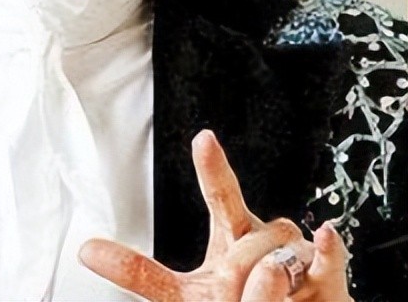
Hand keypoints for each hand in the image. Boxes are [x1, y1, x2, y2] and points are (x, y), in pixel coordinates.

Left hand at [79, 130, 351, 301]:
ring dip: (266, 295)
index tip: (203, 137)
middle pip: (241, 245)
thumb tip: (96, 251)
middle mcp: (263, 237)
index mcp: (231, 235)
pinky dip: (327, 252)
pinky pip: (323, 262)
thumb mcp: (191, 299)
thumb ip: (149, 277)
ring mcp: (296, 255)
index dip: (213, 168)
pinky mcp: (328, 279)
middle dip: (235, 280)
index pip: (220, 197)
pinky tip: (326, 236)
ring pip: (271, 266)